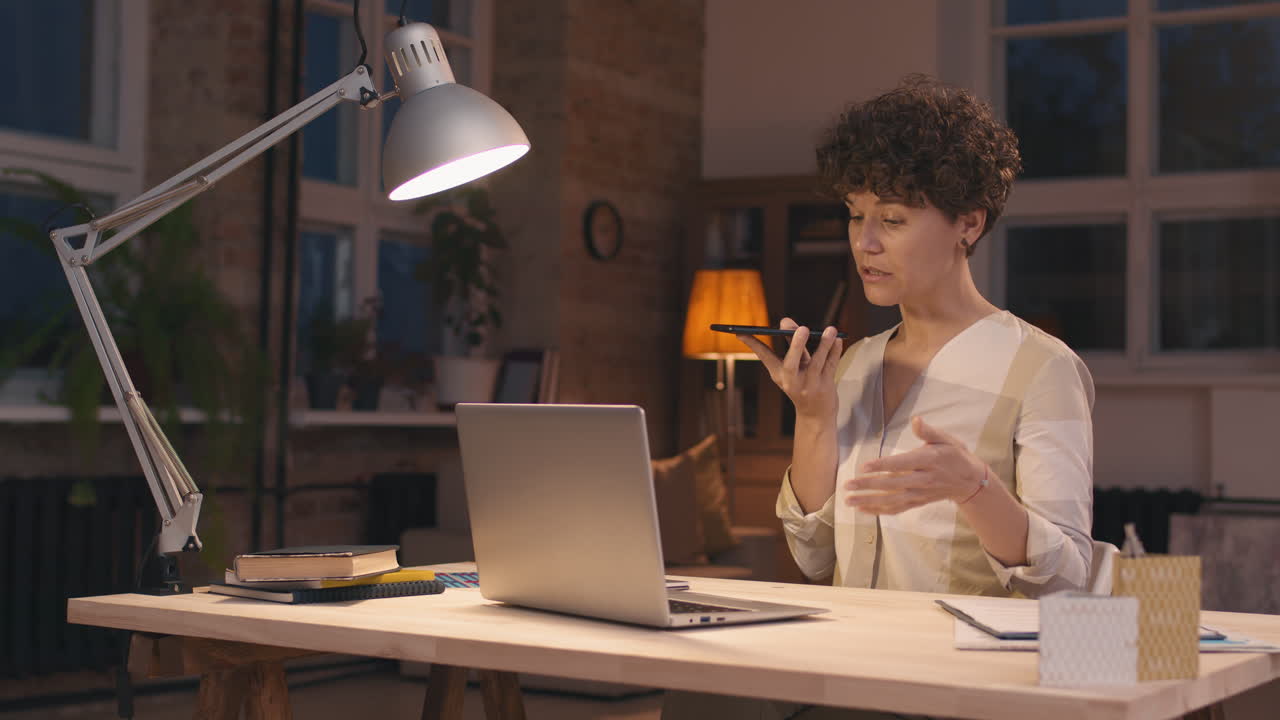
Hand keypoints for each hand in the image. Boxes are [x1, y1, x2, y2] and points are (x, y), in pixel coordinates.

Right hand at [734, 318, 842, 420]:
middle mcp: (792, 381)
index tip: (741, 332)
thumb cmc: (802, 385)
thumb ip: (792, 345)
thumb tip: (786, 321)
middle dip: (796, 345)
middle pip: (792, 363)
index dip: (753, 344)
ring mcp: (809, 385)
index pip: (764, 356)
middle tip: (802, 328)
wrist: (815, 415)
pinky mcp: (826, 386)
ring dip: (824, 345)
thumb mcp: (793, 368)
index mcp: (779, 375)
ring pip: (817, 363)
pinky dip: (836, 352)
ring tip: (830, 330)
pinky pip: (832, 366)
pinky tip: (839, 339)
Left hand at [843, 416, 986, 514]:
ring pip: (892, 500)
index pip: (901, 464)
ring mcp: (920, 494)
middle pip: (892, 484)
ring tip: (849, 500)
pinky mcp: (918, 502)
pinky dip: (879, 511)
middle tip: (848, 485)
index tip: (864, 467)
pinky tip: (862, 509)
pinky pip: (897, 509)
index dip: (882, 466)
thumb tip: (916, 420)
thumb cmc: (955, 455)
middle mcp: (923, 480)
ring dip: (869, 501)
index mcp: (928, 461)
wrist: (970, 481)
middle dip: (868, 485)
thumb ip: (928, 431)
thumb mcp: (946, 439)